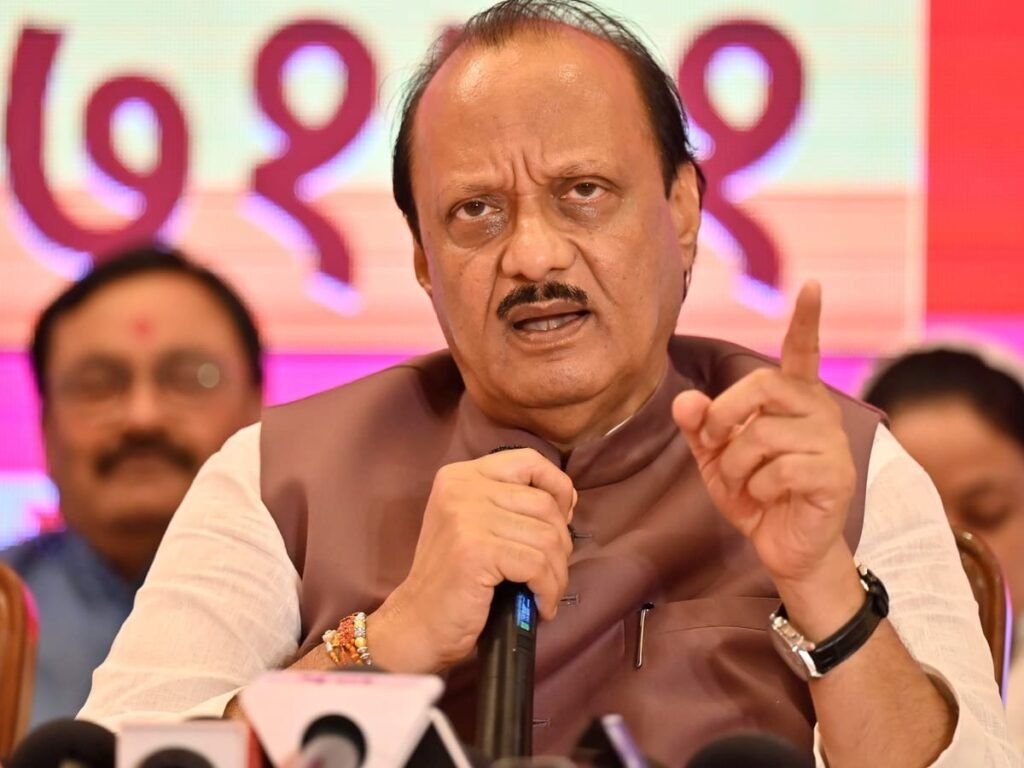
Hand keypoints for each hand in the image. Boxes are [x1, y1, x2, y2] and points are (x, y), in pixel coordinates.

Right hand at [371, 448, 574, 672]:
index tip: (563, 519)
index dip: (557, 487)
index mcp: (461, 476)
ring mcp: (467, 517)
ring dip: (557, 572)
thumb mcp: (476, 525)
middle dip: (560, 543)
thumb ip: (511, 504)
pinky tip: (541, 605)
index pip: (528, 461)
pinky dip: (548, 590)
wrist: (417, 623)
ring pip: (546, 537)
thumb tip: (568, 500)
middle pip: (544, 503)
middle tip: (551, 572)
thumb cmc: (454, 579)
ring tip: (547, 593)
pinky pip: (537, 565)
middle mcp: (461, 488)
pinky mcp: (476, 551)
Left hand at [672, 281, 856, 587]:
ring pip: (763, 435)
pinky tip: (770, 498)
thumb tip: (685, 399)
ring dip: (737, 465)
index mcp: (794, 400)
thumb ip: (701, 426)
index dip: (806, 320)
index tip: (812, 285)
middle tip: (717, 444)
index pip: (802, 352)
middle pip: (762, 385)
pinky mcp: (836, 476)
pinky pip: (780, 470)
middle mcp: (819, 412)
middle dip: (725, 416)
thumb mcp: (717, 458)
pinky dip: (759, 488)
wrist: (785, 547)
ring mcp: (832, 443)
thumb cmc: (756, 494)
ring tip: (745, 483)